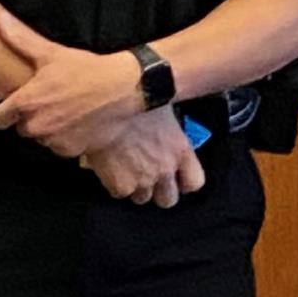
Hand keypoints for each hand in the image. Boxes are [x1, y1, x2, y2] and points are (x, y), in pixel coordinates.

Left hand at [0, 14, 142, 157]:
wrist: (124, 88)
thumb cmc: (86, 69)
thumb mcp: (52, 52)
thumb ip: (21, 40)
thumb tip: (0, 20)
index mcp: (26, 103)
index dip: (5, 112)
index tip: (15, 105)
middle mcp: (36, 125)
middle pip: (22, 128)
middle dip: (31, 118)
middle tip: (49, 102)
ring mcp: (54, 140)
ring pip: (42, 138)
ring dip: (49, 129)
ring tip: (66, 110)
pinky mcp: (72, 150)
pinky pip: (61, 147)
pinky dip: (67, 138)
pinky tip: (79, 122)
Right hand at [81, 111, 205, 209]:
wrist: (103, 106)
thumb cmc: (133, 97)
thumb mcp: (161, 106)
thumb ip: (168, 126)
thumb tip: (166, 126)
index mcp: (180, 149)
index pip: (194, 182)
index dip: (184, 182)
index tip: (177, 177)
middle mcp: (165, 168)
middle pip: (168, 199)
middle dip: (159, 191)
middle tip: (148, 175)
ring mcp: (143, 180)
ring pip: (142, 199)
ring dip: (135, 187)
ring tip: (125, 169)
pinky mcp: (120, 186)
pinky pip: (119, 193)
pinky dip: (113, 184)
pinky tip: (108, 167)